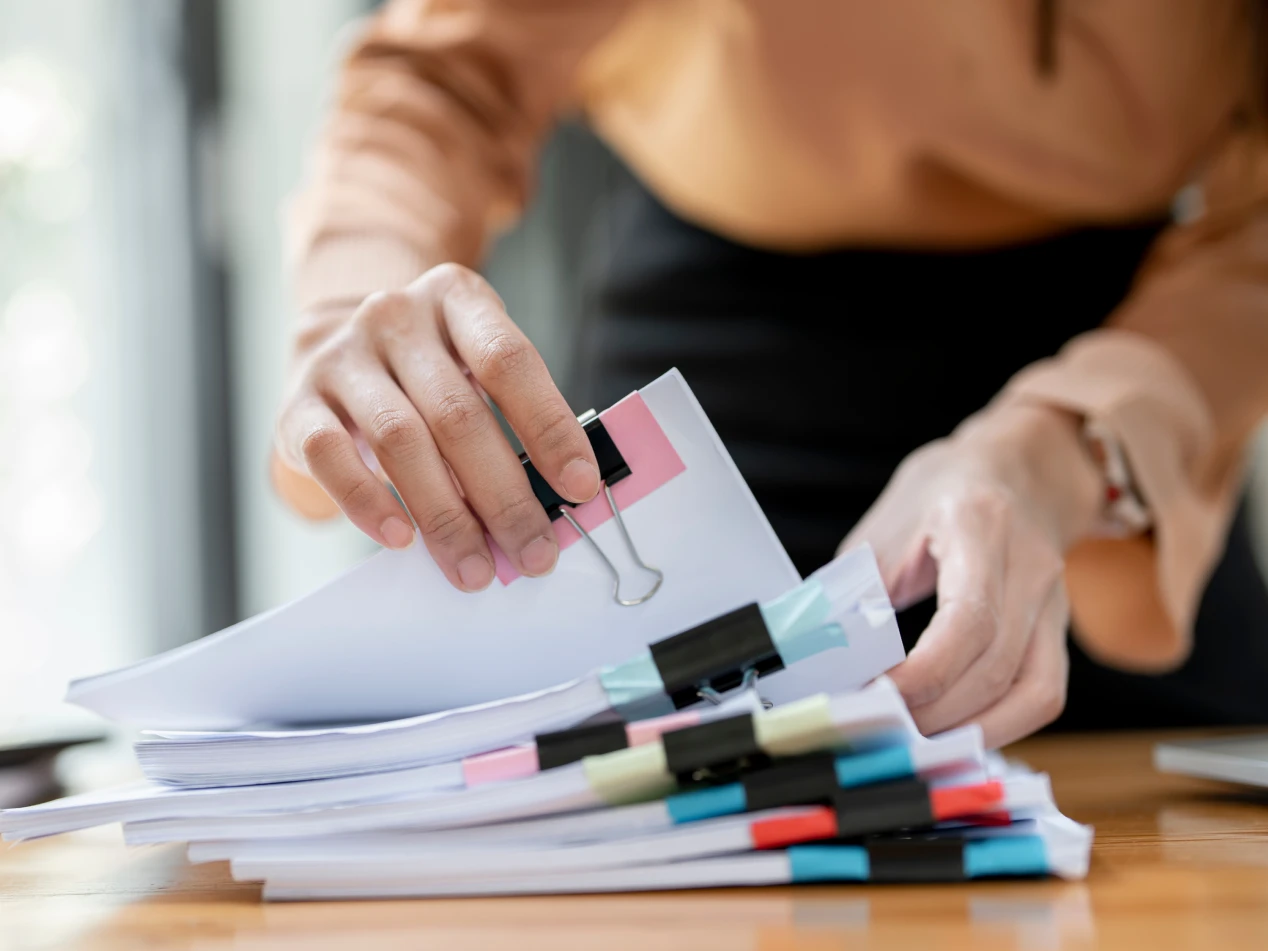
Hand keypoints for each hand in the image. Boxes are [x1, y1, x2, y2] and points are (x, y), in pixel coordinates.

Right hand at [273, 264, 600, 591]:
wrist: (333, 346)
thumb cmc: (428, 370)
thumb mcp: (474, 366)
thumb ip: (512, 417)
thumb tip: (557, 500)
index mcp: (457, 299)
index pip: (510, 362)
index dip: (550, 427)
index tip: (581, 487)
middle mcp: (396, 318)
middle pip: (458, 414)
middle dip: (504, 495)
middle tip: (534, 553)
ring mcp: (342, 357)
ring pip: (400, 441)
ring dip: (444, 516)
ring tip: (475, 567)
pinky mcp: (297, 402)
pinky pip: (329, 456)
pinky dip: (367, 502)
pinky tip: (400, 538)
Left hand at [841, 403, 1103, 747]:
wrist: (1020, 466)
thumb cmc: (944, 492)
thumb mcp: (887, 525)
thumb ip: (859, 588)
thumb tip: (823, 655)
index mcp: (980, 525)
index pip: (968, 620)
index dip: (923, 674)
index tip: (874, 695)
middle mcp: (1031, 566)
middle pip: (997, 667)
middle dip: (935, 712)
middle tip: (880, 727)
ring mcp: (1056, 602)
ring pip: (1034, 693)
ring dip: (971, 730)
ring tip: (916, 740)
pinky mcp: (1059, 630)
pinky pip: (1043, 695)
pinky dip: (1001, 725)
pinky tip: (956, 731)